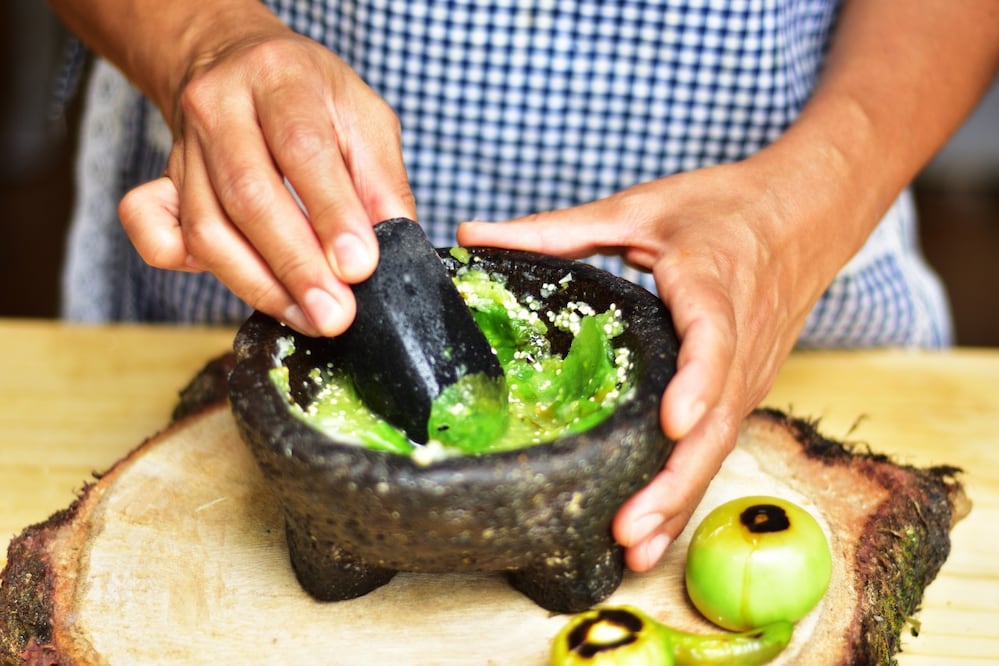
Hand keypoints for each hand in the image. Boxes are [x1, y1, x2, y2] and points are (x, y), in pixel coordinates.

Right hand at [118, 26, 415, 336]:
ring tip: (309, 318)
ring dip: (260, 285)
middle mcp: (220, 106)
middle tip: (335, 314)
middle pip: (249, 195)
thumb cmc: (312, 97)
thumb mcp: (364, 116)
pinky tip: (243, 288)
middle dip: (296, 266)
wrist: (237, 62)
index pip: (302, 149)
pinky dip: (188, 267)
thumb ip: (382, 179)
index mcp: (280, 77)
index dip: (331, 214)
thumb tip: (397, 244)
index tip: (359, 267)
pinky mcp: (161, 181)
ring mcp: (183, 146)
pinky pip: (154, 231)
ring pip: (208, 228)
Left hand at [458, 159, 830, 571]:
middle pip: (715, 422)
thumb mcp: (640, 206)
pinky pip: (718, 442)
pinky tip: (655, 528)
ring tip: (634, 549)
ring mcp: (747, 372)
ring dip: (680, 500)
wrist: (808, 213)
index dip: (696, 382)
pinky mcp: (743, 388)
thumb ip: (559, 227)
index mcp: (712, 285)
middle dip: (674, 481)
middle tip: (627, 530)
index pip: (712, 340)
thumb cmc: (725, 207)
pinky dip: (688, 486)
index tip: (672, 422)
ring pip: (718, 445)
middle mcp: (739, 342)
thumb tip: (472, 235)